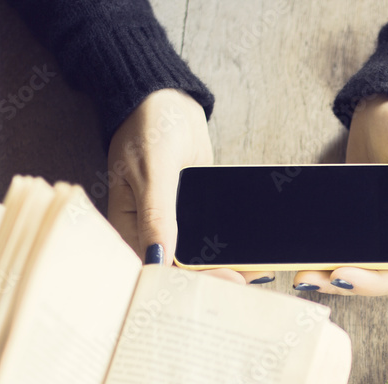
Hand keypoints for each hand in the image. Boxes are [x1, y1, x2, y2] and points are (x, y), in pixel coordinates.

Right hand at [107, 89, 269, 284]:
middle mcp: (149, 232)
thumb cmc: (148, 127)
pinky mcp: (196, 214)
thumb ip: (156, 216)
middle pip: (180, 270)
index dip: (185, 284)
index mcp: (128, 227)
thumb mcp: (153, 171)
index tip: (220, 284)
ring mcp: (174, 225)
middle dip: (212, 279)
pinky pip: (214, 238)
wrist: (168, 97)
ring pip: (200, 258)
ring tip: (259, 273)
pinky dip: (233, 248)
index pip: (156, 269)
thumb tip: (158, 259)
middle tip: (246, 281)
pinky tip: (256, 257)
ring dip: (227, 266)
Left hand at [293, 95, 387, 294]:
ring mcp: (378, 230)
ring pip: (353, 264)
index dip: (371, 283)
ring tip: (298, 272)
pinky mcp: (356, 220)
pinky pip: (340, 244)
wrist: (387, 102)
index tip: (340, 275)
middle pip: (372, 276)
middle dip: (340, 282)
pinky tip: (298, 251)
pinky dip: (321, 251)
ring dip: (325, 272)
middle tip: (305, 278)